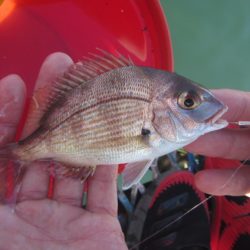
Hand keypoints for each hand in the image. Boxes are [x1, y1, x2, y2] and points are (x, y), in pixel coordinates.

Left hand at [0, 53, 127, 249]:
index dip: (4, 117)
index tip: (15, 84)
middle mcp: (27, 217)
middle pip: (37, 151)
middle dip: (45, 110)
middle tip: (58, 73)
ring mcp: (64, 222)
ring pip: (71, 166)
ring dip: (79, 131)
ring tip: (86, 95)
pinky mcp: (97, 229)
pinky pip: (102, 190)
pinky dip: (106, 164)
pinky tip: (109, 137)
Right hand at [186, 89, 249, 195]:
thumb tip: (221, 106)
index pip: (244, 105)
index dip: (220, 101)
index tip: (193, 101)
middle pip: (233, 127)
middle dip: (206, 124)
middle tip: (180, 122)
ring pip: (235, 152)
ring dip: (209, 149)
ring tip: (185, 145)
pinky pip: (242, 181)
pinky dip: (223, 182)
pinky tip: (202, 181)